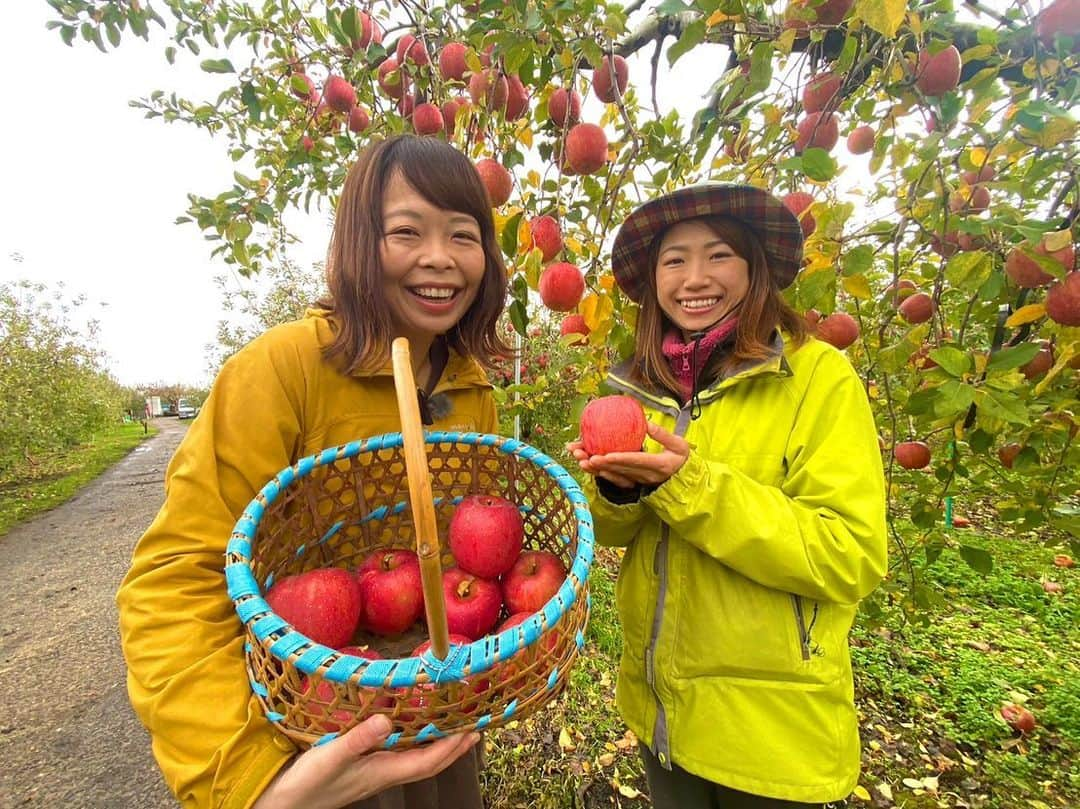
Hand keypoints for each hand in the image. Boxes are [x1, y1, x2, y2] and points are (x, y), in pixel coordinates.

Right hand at [252, 714, 480, 808]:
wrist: (283, 804)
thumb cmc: (307, 783)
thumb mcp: (331, 756)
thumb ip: (358, 739)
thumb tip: (387, 720)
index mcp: (382, 771)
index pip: (427, 762)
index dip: (451, 748)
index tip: (472, 732)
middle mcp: (384, 773)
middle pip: (428, 764)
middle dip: (453, 748)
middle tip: (474, 730)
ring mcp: (374, 773)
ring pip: (415, 760)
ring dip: (437, 746)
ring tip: (452, 729)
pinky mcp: (363, 769)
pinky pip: (399, 756)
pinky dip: (413, 744)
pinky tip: (410, 732)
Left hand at [569, 422, 690, 487]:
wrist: (683, 479)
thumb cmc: (681, 459)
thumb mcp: (679, 445)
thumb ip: (664, 435)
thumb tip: (647, 422)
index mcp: (659, 465)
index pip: (636, 461)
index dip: (620, 458)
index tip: (605, 455)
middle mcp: (646, 475)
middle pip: (620, 469)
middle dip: (600, 462)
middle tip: (583, 455)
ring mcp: (639, 480)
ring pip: (614, 474)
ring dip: (596, 469)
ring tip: (580, 460)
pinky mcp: (633, 482)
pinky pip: (615, 479)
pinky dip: (601, 473)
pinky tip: (589, 467)